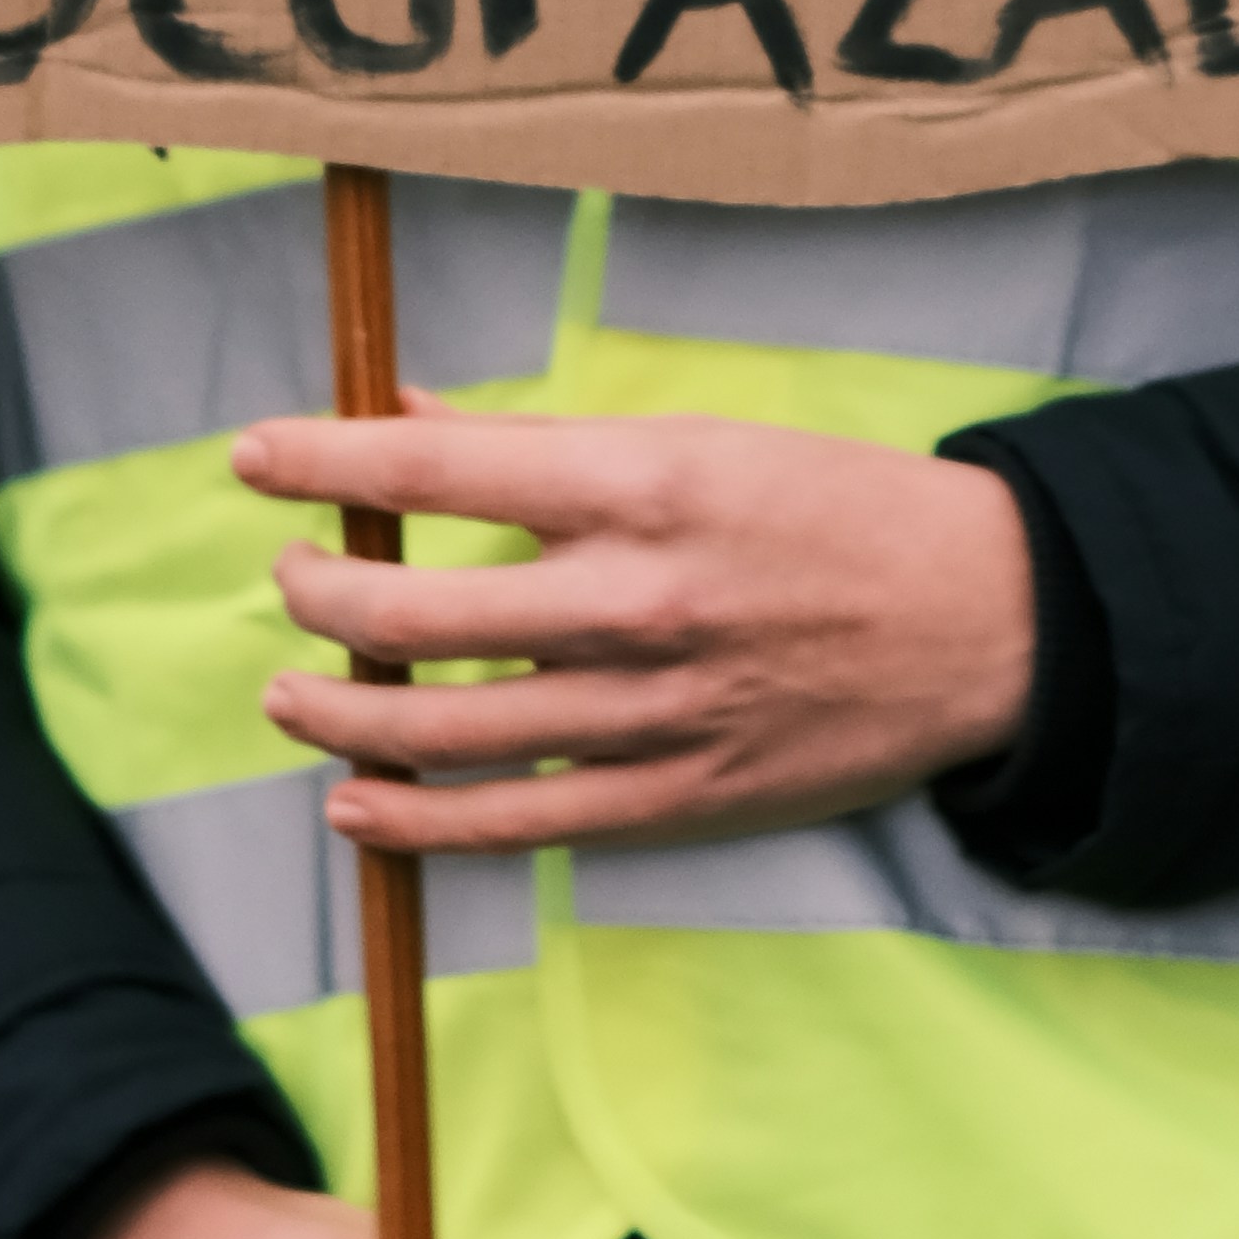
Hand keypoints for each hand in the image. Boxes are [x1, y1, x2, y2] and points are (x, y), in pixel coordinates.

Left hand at [237, 404, 1036, 858]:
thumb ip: (546, 444)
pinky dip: (415, 819)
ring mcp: (649, 711)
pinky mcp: (672, 798)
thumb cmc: (839, 508)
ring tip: (294, 693)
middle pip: (416, 607)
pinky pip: (511, 821)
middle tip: (292, 577)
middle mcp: (632, 598)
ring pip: (442, 724)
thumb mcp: (699, 437)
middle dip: (322, 592)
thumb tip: (414, 418)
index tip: (254, 453)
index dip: (324, 459)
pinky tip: (356, 801)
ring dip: (341, 709)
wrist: (984, 622)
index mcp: (641, 484)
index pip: (438, 465)